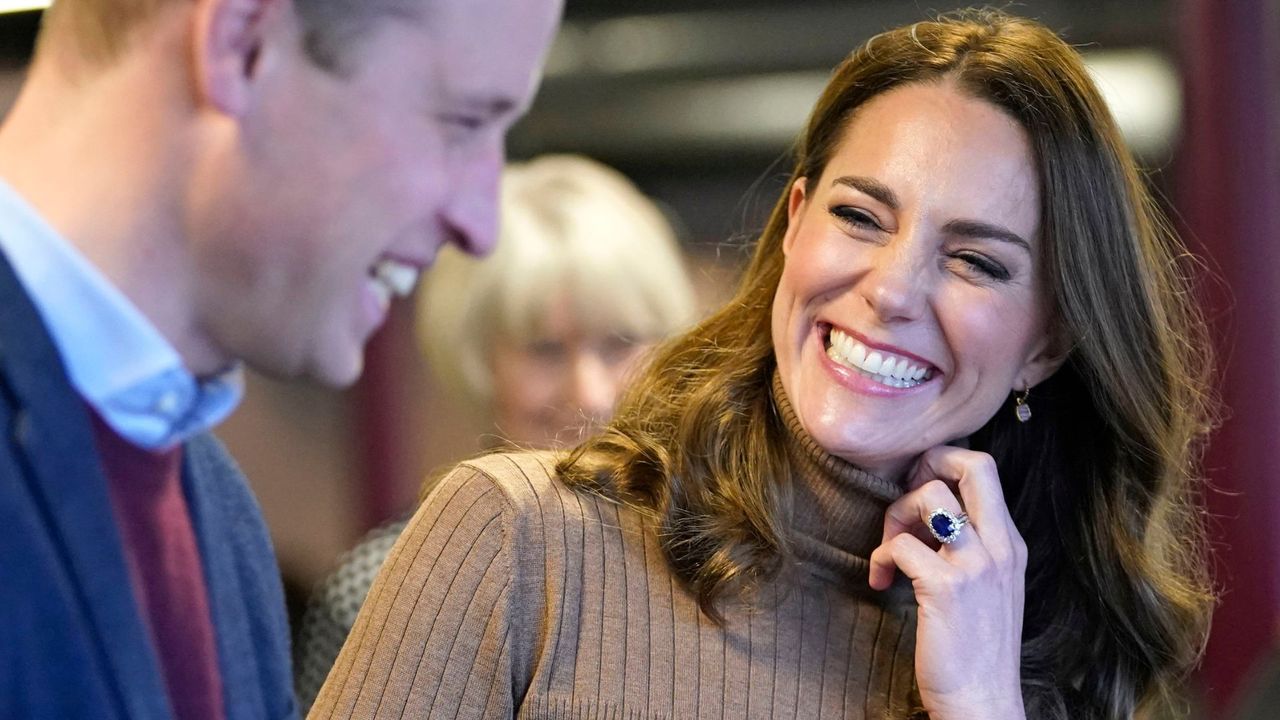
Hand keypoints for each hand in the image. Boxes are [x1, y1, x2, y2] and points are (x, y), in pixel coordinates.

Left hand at [868, 446, 1026, 719]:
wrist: (983, 703)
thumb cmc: (975, 647)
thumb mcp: (988, 587)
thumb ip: (971, 546)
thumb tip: (927, 511)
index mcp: (1011, 543)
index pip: (985, 469)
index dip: (943, 464)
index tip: (916, 490)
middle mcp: (1001, 547)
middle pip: (973, 465)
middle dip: (927, 464)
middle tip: (904, 500)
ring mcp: (977, 566)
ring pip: (931, 496)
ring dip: (896, 514)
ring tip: (890, 549)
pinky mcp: (947, 588)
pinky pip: (901, 544)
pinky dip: (881, 556)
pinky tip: (881, 580)